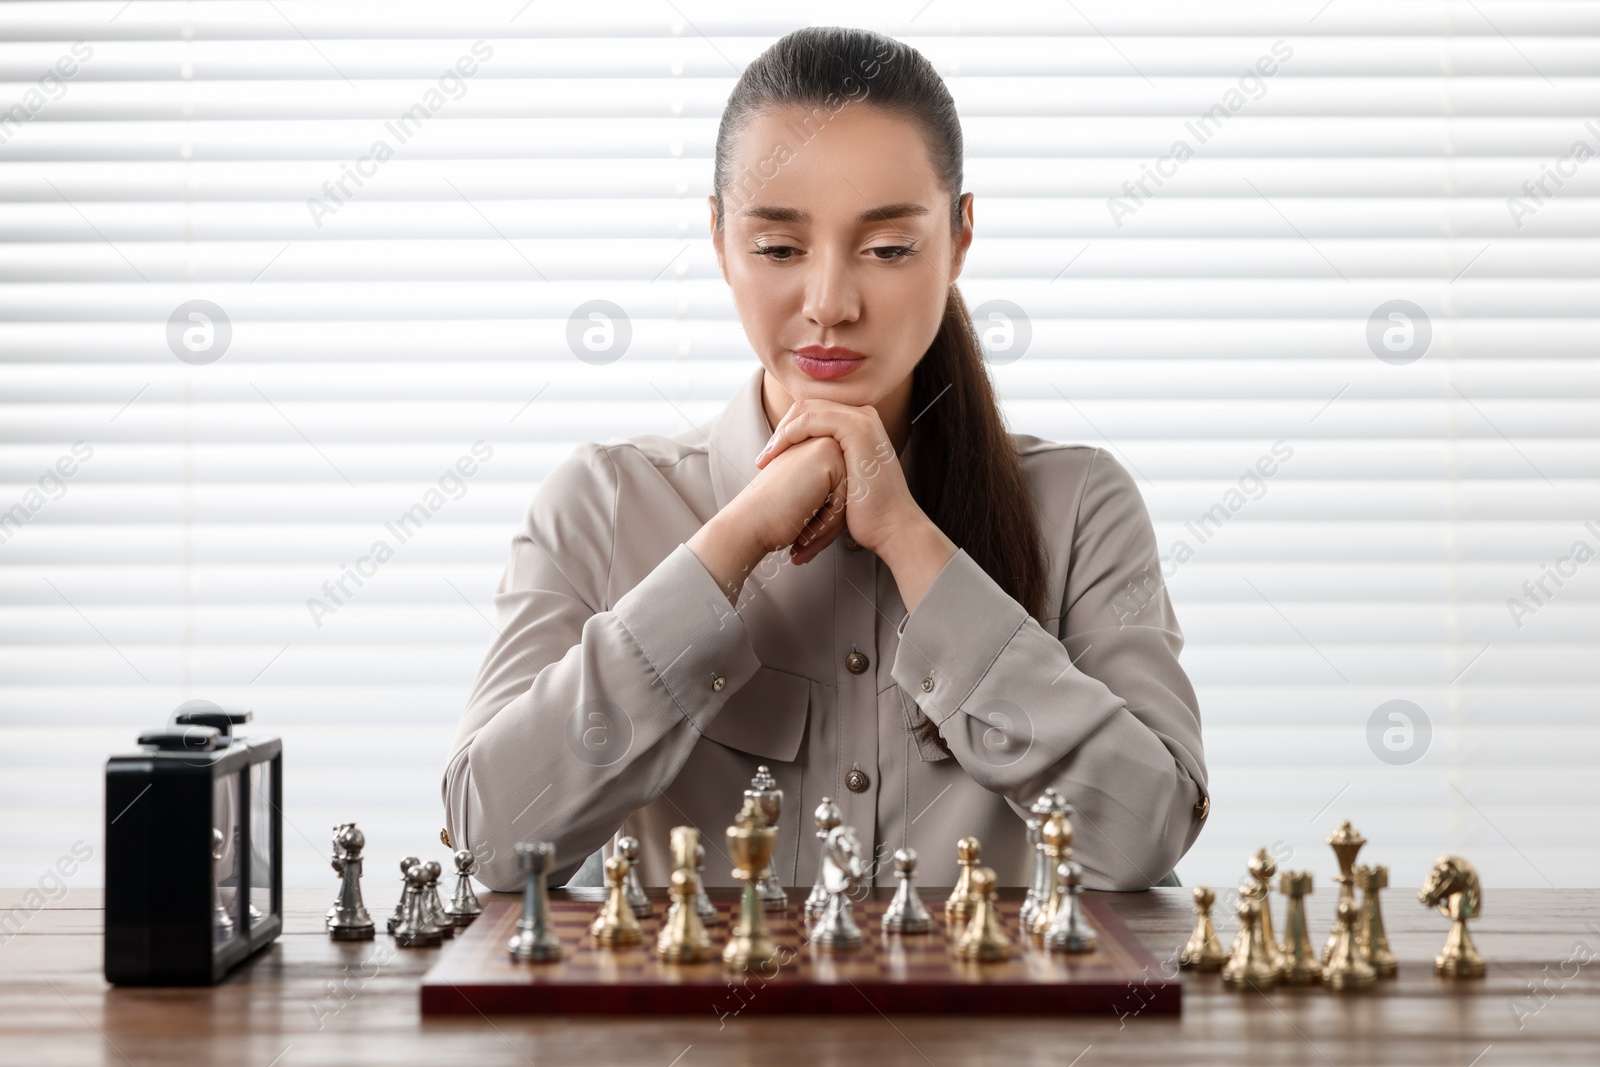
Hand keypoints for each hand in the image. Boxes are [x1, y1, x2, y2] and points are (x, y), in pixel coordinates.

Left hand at [754, 398, 921, 563]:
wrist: (893, 527)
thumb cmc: (868, 513)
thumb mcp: (844, 482)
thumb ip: (828, 466)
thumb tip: (803, 469)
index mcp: (860, 425)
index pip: (814, 413)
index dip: (788, 431)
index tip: (771, 458)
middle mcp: (863, 416)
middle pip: (808, 407)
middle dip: (782, 429)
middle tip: (764, 457)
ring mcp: (862, 419)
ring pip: (806, 410)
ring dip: (781, 432)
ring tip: (765, 458)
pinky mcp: (856, 428)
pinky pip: (810, 420)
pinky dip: (788, 434)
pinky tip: (776, 455)